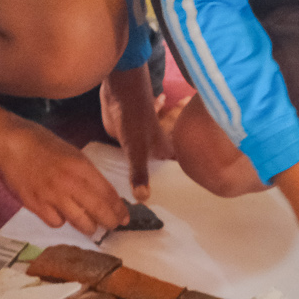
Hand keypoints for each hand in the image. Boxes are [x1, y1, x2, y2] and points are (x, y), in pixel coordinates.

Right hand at [0, 97, 129, 234]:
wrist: (9, 143)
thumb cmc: (40, 144)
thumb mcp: (71, 152)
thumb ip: (86, 173)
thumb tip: (102, 193)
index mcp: (81, 166)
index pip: (108, 193)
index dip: (119, 209)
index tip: (124, 217)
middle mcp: (69, 183)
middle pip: (99, 211)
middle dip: (110, 222)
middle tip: (113, 226)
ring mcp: (52, 196)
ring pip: (81, 222)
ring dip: (89, 227)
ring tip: (90, 226)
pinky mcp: (36, 205)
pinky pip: (56, 223)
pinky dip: (60, 221)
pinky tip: (60, 215)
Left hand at [99, 65, 173, 200]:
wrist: (121, 88)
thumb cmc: (134, 117)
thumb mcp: (136, 148)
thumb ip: (139, 172)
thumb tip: (143, 200)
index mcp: (164, 150)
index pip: (174, 173)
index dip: (177, 189)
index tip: (177, 209)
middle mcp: (157, 147)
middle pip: (160, 169)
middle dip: (159, 184)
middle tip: (154, 210)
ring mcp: (142, 141)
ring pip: (147, 159)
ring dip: (145, 172)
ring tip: (139, 198)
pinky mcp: (128, 135)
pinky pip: (132, 150)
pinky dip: (131, 158)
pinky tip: (122, 173)